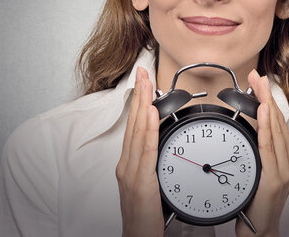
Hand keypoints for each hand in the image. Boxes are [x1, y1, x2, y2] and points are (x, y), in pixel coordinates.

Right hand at [116, 67, 163, 236]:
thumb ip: (152, 163)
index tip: (143, 80)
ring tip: (146, 83)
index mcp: (130, 163)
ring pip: (138, 132)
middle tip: (143, 71)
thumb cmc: (144, 217)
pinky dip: (149, 130)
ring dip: (143, 104)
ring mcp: (131, 173)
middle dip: (139, 95)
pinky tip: (151, 114)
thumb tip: (161, 144)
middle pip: (134, 123)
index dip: (139, 101)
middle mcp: (127, 165)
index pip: (135, 125)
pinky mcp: (140, 183)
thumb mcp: (148, 184)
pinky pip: (146, 151)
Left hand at [235, 70, 288, 236]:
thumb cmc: (255, 202)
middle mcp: (288, 161)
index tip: (259, 81)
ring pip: (275, 130)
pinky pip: (270, 147)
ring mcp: (284, 169)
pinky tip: (263, 112)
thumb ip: (257, 152)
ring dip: (266, 104)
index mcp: (285, 158)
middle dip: (267, 95)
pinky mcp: (276, 178)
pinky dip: (266, 127)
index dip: (269, 100)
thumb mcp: (257, 172)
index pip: (277, 123)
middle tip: (257, 75)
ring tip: (260, 85)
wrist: (261, 230)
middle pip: (278, 121)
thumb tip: (245, 130)